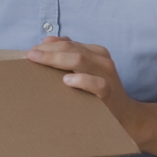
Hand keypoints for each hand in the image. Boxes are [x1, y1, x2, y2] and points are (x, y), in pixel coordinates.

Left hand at [26, 36, 146, 140]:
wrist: (125, 115)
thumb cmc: (100, 92)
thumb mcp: (86, 70)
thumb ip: (69, 55)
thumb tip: (47, 41)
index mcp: (96, 53)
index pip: (69, 43)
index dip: (48, 45)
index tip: (31, 51)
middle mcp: (102, 60)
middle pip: (72, 49)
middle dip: (48, 51)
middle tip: (30, 56)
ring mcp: (107, 75)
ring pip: (81, 60)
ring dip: (57, 59)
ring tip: (39, 61)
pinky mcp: (109, 92)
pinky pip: (96, 83)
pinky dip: (81, 80)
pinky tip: (66, 81)